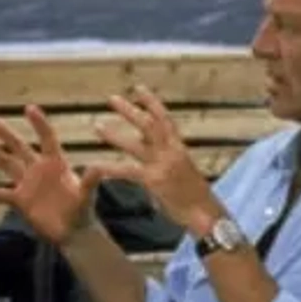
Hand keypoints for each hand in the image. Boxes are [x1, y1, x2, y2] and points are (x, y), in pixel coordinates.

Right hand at [0, 105, 97, 245]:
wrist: (74, 233)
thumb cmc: (83, 212)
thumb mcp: (86, 197)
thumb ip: (90, 183)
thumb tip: (98, 168)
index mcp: (56, 164)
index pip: (47, 139)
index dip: (39, 124)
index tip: (29, 108)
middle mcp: (39, 170)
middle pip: (20, 147)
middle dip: (5, 134)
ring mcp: (29, 184)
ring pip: (8, 165)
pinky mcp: (21, 201)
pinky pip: (3, 194)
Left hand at [90, 86, 224, 233]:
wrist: (205, 212)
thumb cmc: (194, 195)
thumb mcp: (182, 169)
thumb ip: (166, 156)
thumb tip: (150, 147)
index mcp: (178, 147)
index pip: (165, 118)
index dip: (151, 102)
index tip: (138, 89)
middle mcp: (171, 151)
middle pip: (149, 124)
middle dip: (130, 110)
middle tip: (112, 99)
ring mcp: (162, 165)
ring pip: (135, 144)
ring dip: (114, 134)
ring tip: (97, 125)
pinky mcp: (154, 180)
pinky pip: (128, 171)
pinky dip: (110, 168)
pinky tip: (95, 167)